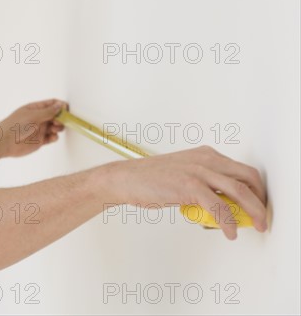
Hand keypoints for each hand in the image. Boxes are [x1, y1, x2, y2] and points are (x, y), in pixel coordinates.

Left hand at [0, 99, 67, 157]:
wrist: (4, 142)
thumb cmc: (15, 125)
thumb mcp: (33, 115)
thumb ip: (48, 111)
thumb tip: (60, 105)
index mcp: (35, 108)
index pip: (51, 104)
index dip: (60, 105)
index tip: (66, 109)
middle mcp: (38, 118)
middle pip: (55, 115)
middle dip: (61, 117)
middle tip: (61, 121)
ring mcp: (39, 129)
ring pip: (54, 127)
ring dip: (58, 127)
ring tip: (55, 129)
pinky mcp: (39, 141)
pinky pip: (51, 138)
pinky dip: (54, 137)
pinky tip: (53, 137)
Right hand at [107, 145, 267, 239]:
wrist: (125, 179)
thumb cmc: (149, 180)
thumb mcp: (183, 175)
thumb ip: (204, 185)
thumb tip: (222, 205)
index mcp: (205, 155)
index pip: (242, 170)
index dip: (256, 189)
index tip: (258, 205)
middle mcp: (205, 159)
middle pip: (247, 178)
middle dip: (260, 200)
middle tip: (261, 218)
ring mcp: (197, 171)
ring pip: (239, 191)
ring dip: (252, 211)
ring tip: (256, 226)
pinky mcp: (189, 185)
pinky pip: (218, 206)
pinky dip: (228, 222)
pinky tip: (229, 231)